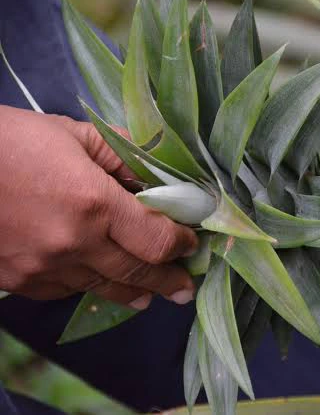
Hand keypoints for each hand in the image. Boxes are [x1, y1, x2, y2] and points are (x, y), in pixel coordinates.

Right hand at [0, 106, 197, 308]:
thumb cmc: (7, 141)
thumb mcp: (71, 135)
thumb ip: (122, 155)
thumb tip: (160, 172)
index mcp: (93, 203)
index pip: (156, 238)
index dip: (179, 244)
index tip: (189, 243)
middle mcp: (73, 243)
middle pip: (136, 273)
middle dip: (166, 282)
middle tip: (184, 290)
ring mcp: (43, 268)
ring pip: (102, 287)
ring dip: (132, 292)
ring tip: (150, 296)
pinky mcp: (18, 281)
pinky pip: (67, 290)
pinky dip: (89, 285)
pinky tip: (99, 280)